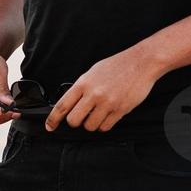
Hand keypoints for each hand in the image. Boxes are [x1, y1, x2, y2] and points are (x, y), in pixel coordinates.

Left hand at [44, 47, 163, 131]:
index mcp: (83, 83)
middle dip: (76, 122)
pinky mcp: (120, 110)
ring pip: (90, 126)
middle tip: (82, 117)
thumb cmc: (117, 66)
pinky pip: (106, 127)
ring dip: (92, 124)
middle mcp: (93, 94)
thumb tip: (71, 102)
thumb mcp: (93, 72)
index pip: (62, 105)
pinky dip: (104, 125)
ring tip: (98, 114)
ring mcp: (107, 103)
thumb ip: (82, 87)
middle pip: (74, 120)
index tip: (49, 126)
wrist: (140, 63)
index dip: (53, 119)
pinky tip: (108, 116)